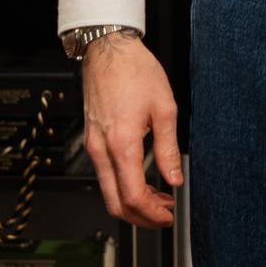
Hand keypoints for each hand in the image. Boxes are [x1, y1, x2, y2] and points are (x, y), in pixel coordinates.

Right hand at [81, 30, 181, 228]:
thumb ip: (168, 149)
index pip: (133, 196)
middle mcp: (101, 149)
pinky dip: (122, 185)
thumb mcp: (164, 108)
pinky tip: (141, 179)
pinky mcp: (91, 139)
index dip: (151, 214)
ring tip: (158, 198)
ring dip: (132, 202)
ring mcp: (92, 145)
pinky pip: (104, 174)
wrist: (108, 50)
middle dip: (140, 217)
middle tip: (163, 215)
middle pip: (114, 203)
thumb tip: (174, 178)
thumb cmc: (134, 71)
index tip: (168, 215)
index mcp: (121, 143)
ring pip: (108, 191)